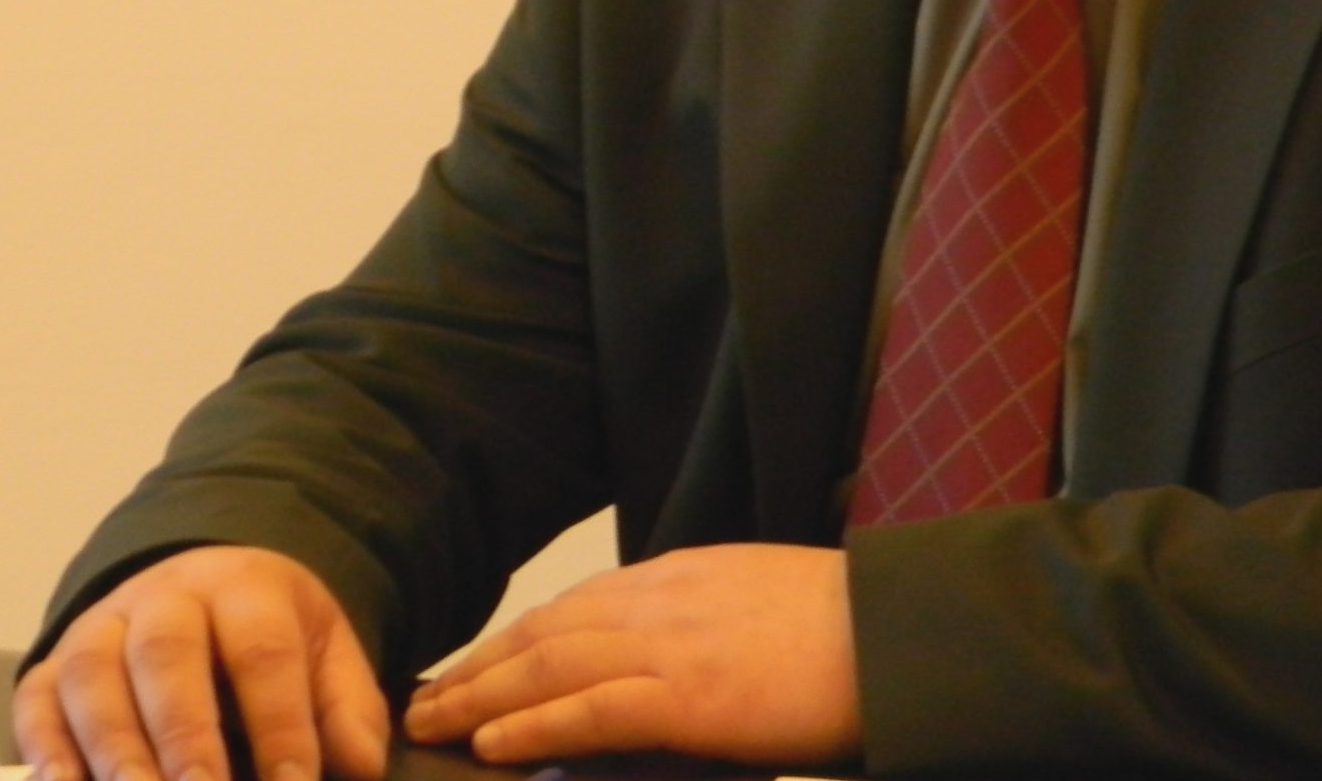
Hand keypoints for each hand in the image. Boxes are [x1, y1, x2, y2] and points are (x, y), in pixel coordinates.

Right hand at [13, 545, 388, 780]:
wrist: (201, 587)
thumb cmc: (269, 635)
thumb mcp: (323, 651)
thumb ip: (346, 709)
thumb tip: (358, 768)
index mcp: (244, 585)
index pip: (262, 650)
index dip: (279, 723)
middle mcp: (163, 597)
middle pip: (166, 654)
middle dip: (183, 733)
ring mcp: (99, 626)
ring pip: (91, 674)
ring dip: (111, 748)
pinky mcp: (50, 666)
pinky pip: (35, 702)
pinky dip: (45, 753)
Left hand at [402, 543, 859, 767]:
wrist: (896, 629)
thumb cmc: (846, 627)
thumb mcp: (757, 603)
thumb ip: (700, 625)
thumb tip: (660, 665)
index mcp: (679, 578)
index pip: (574, 607)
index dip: (515, 639)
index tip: (473, 664)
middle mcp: (661, 601)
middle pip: (545, 632)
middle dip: (479, 667)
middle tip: (425, 700)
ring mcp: (672, 647)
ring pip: (551, 667)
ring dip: (482, 696)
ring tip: (432, 723)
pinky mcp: (689, 697)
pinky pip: (592, 711)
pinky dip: (535, 725)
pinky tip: (493, 743)